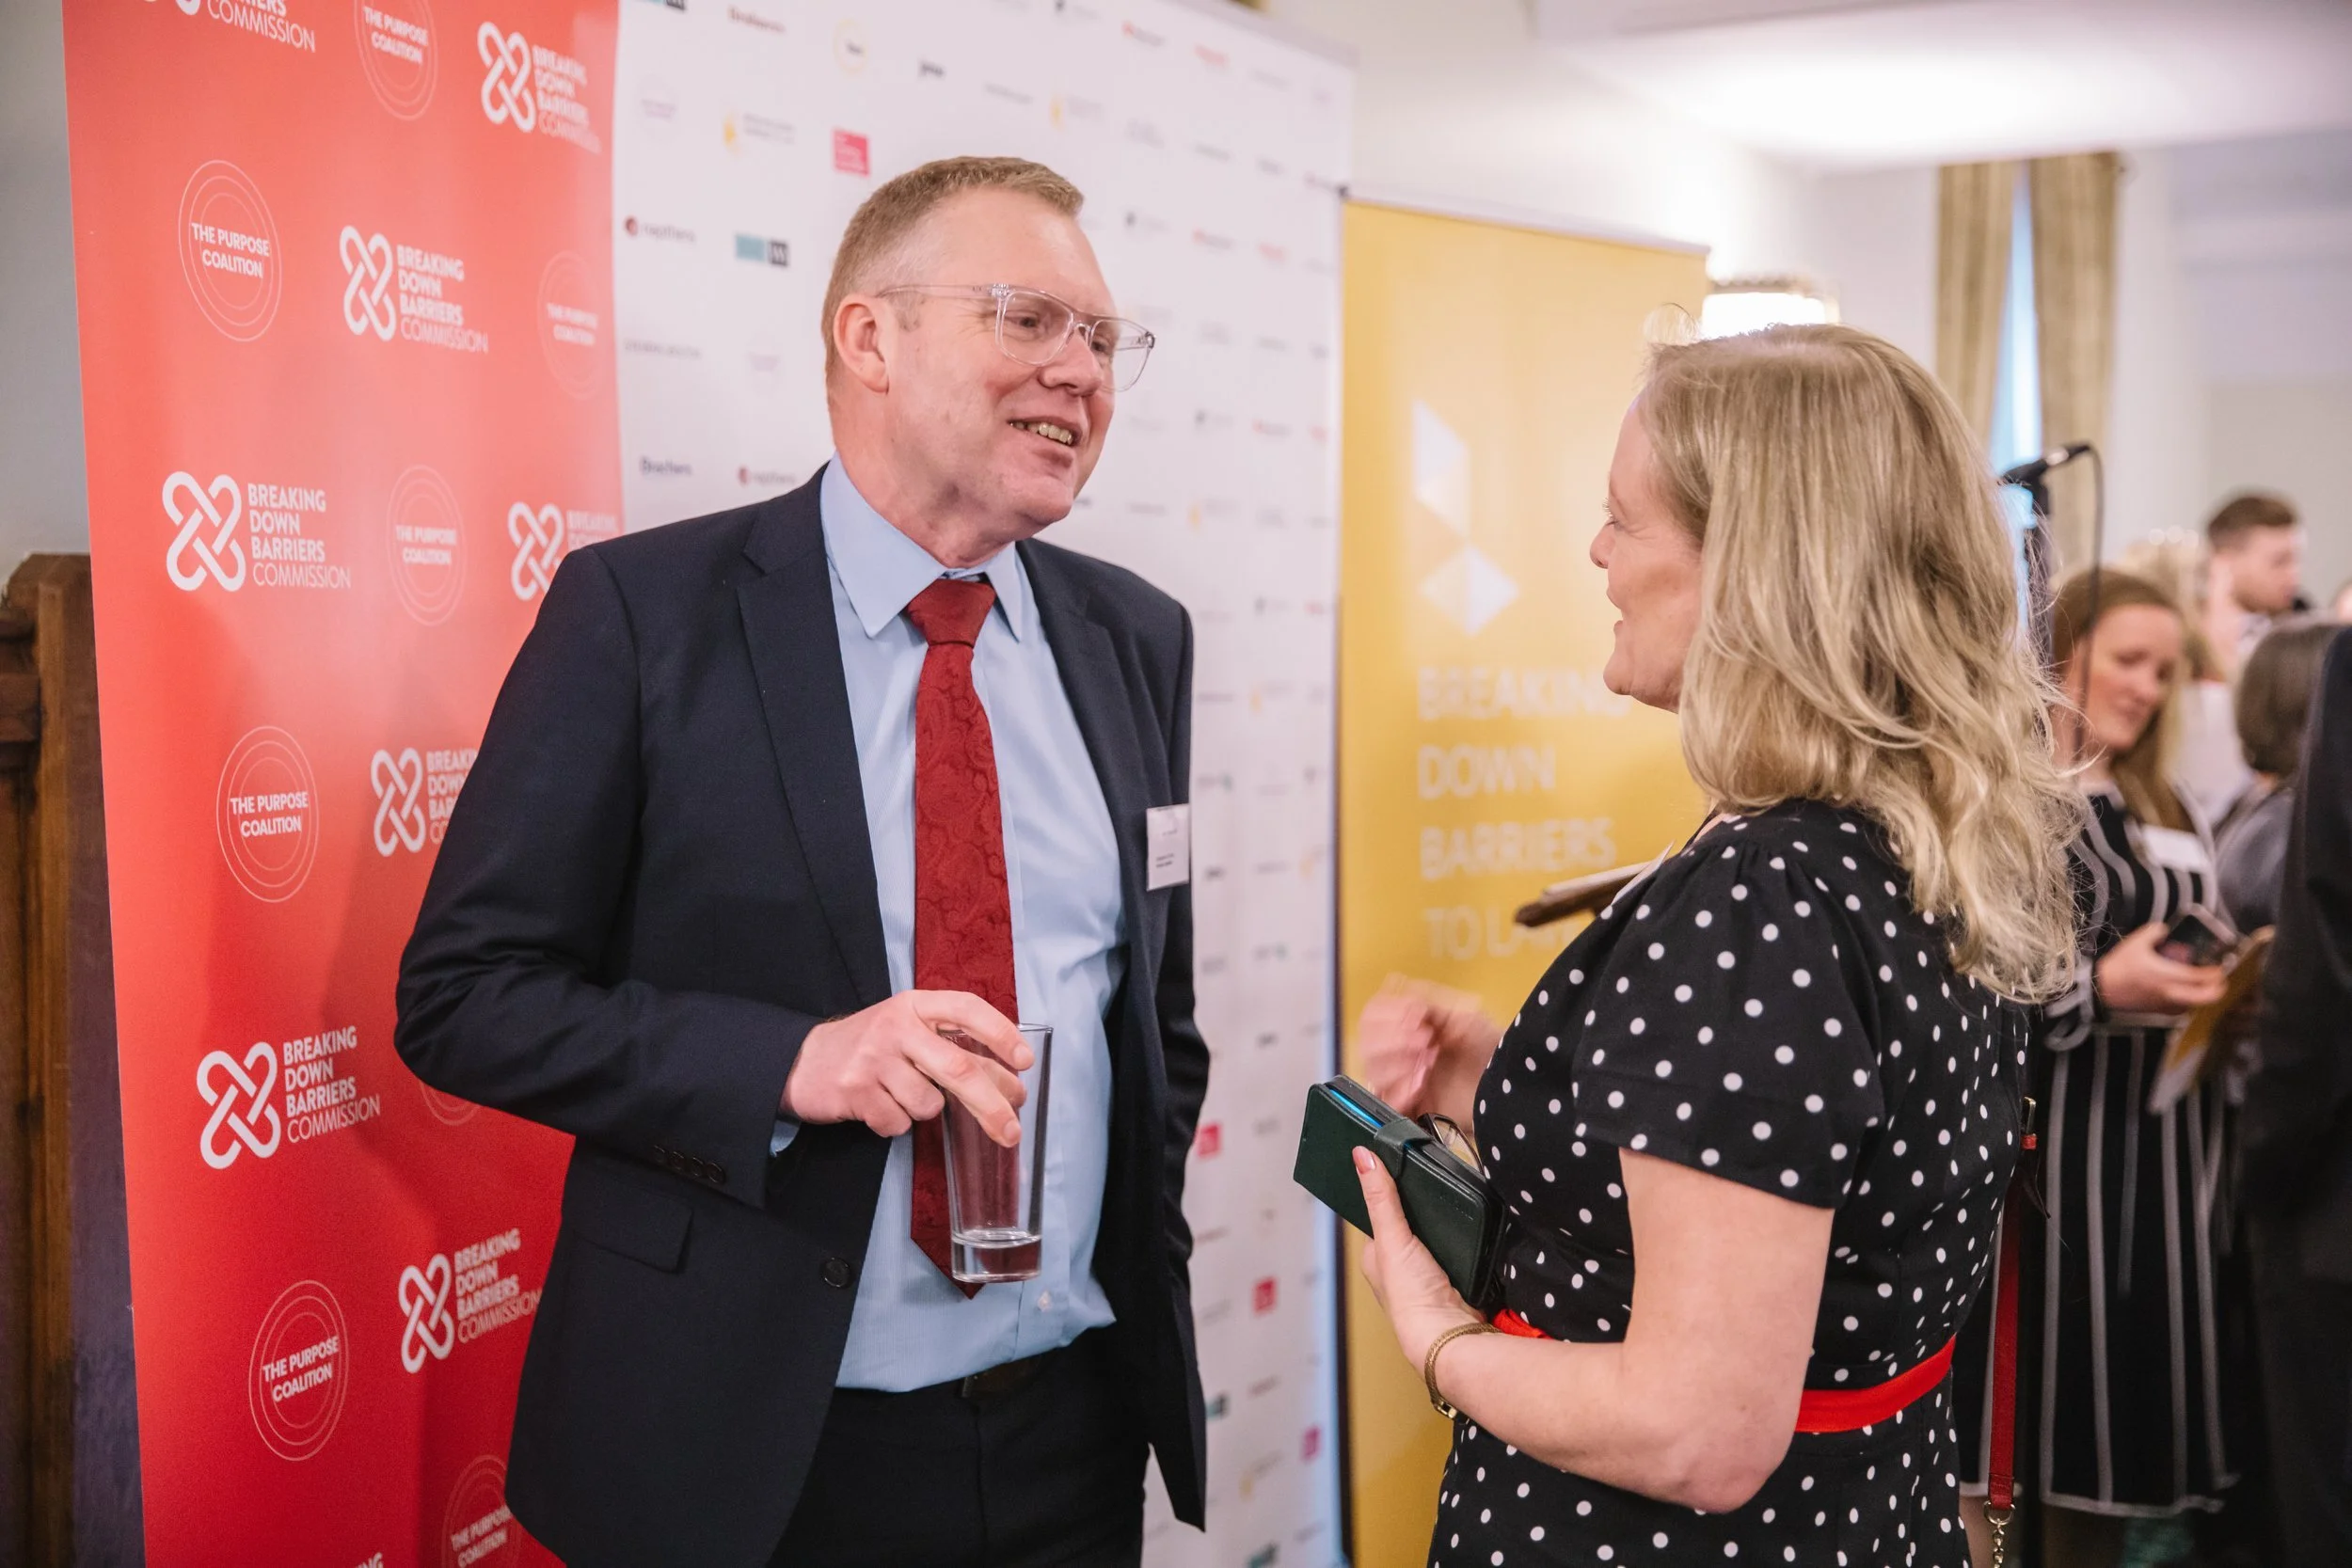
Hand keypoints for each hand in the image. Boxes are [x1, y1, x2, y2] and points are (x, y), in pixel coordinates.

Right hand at [785, 991, 1029, 1145]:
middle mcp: (896, 1026)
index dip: (1000, 1033)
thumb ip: (951, 1044)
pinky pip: (898, 1124)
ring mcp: (873, 1058)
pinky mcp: (855, 1090)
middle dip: (992, 1105)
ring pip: (929, 1104)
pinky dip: (896, 1125)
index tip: (1026, 1062)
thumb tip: (1010, 1083)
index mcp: (914, 1004)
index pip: (967, 1009)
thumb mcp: (908, 1028)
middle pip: (959, 1069)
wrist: (803, 1061)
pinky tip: (880, 1107)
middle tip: (1012, 1131)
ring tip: (902, 1095)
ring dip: (924, 1111)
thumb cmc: (872, 1047)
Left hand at [1353, 1146, 1480, 1370]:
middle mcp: (1399, 1268)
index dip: (1389, 1193)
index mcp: (1376, 1258)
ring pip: (1436, 1237)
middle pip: (1410, 1225)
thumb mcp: (1392, 1238)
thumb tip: (1361, 1155)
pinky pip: (1459, 1250)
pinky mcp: (1455, 1280)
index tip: (1403, 1167)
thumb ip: (1381, 1198)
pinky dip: (1464, 1241)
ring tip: (1456, 1202)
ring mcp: (1428, 1275)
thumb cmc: (1412, 1297)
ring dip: (1446, 1226)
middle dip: (1423, 1210)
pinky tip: (1471, 1230)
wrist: (1451, 1334)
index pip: (1380, 1215)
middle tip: (1437, 1183)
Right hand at [1357, 976, 1500, 1125]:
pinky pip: (1384, 1099)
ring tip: (1428, 1065)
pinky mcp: (1408, 1105)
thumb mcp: (1464, 1013)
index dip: (1389, 1013)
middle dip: (1393, 1039)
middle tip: (1427, 1041)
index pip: (1373, 1013)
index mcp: (1410, 1023)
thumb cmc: (1492, 1048)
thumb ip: (1426, 1000)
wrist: (1509, 1089)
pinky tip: (1420, 1085)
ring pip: (1372, 1069)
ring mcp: (1402, 1078)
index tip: (1418, 1018)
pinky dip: (1399, 1090)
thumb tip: (1394, 985)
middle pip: (1367, 1041)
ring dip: (1398, 1064)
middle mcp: (1400, 1049)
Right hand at [2097, 924, 2228, 1015]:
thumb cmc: (2118, 967)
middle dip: (2217, 989)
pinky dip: (2186, 1004)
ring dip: (2202, 997)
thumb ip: (2153, 932)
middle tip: (2220, 981)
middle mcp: (2171, 992)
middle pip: (2205, 997)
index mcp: (2168, 975)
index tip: (2221, 967)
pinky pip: (2179, 1010)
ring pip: (2194, 1006)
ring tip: (2203, 988)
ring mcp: (2164, 1004)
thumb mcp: (2135, 943)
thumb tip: (2164, 929)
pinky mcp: (2156, 1010)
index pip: (2201, 977)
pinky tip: (2182, 997)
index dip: (2215, 973)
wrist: (2101, 988)